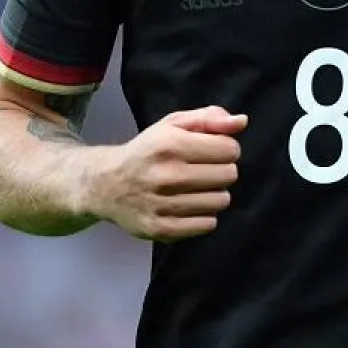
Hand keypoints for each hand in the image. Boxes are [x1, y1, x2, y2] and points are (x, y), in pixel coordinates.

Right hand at [89, 106, 245, 241]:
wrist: (106, 184)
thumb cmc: (148, 151)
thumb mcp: (173, 125)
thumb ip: (209, 119)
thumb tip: (241, 122)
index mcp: (170, 144)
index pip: (229, 149)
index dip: (226, 148)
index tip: (211, 150)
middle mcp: (165, 174)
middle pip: (229, 175)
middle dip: (221, 170)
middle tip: (202, 170)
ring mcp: (162, 204)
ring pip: (221, 201)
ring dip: (214, 193)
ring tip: (195, 188)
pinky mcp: (161, 229)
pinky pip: (208, 225)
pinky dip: (204, 215)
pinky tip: (189, 205)